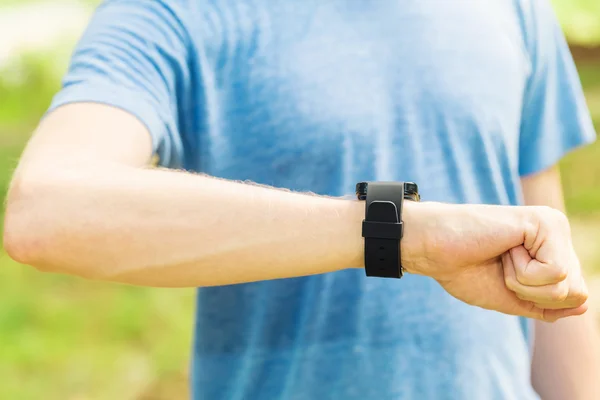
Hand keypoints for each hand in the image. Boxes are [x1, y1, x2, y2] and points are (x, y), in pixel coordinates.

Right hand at [402, 202, 587, 321]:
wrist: (433, 250)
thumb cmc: (464, 270)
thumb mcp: (512, 297)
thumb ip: (547, 304)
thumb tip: (586, 304)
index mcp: (552, 251)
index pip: (576, 297)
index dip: (537, 300)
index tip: (504, 276)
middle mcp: (558, 235)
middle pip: (577, 293)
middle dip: (533, 294)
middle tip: (502, 267)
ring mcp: (554, 226)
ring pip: (568, 285)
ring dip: (525, 283)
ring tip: (502, 257)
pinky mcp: (546, 222)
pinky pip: (554, 272)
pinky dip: (522, 273)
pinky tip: (504, 249)